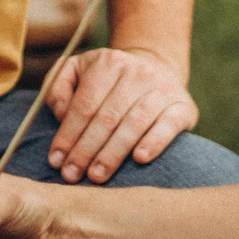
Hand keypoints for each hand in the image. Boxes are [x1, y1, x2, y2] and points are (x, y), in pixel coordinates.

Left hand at [43, 47, 197, 183]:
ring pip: (134, 124)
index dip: (68, 135)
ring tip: (96, 175)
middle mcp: (137, 72)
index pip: (84, 105)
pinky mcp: (183, 106)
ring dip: (112, 153)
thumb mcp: (78, 70)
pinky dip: (154, 142)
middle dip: (85, 150)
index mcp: (108, 62)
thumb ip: (58, 87)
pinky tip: (139, 159)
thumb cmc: (108, 79)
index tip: (55, 160)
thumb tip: (60, 113)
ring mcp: (162, 88)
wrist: (156, 68)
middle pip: (107, 118)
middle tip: (72, 175)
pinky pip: (168, 125)